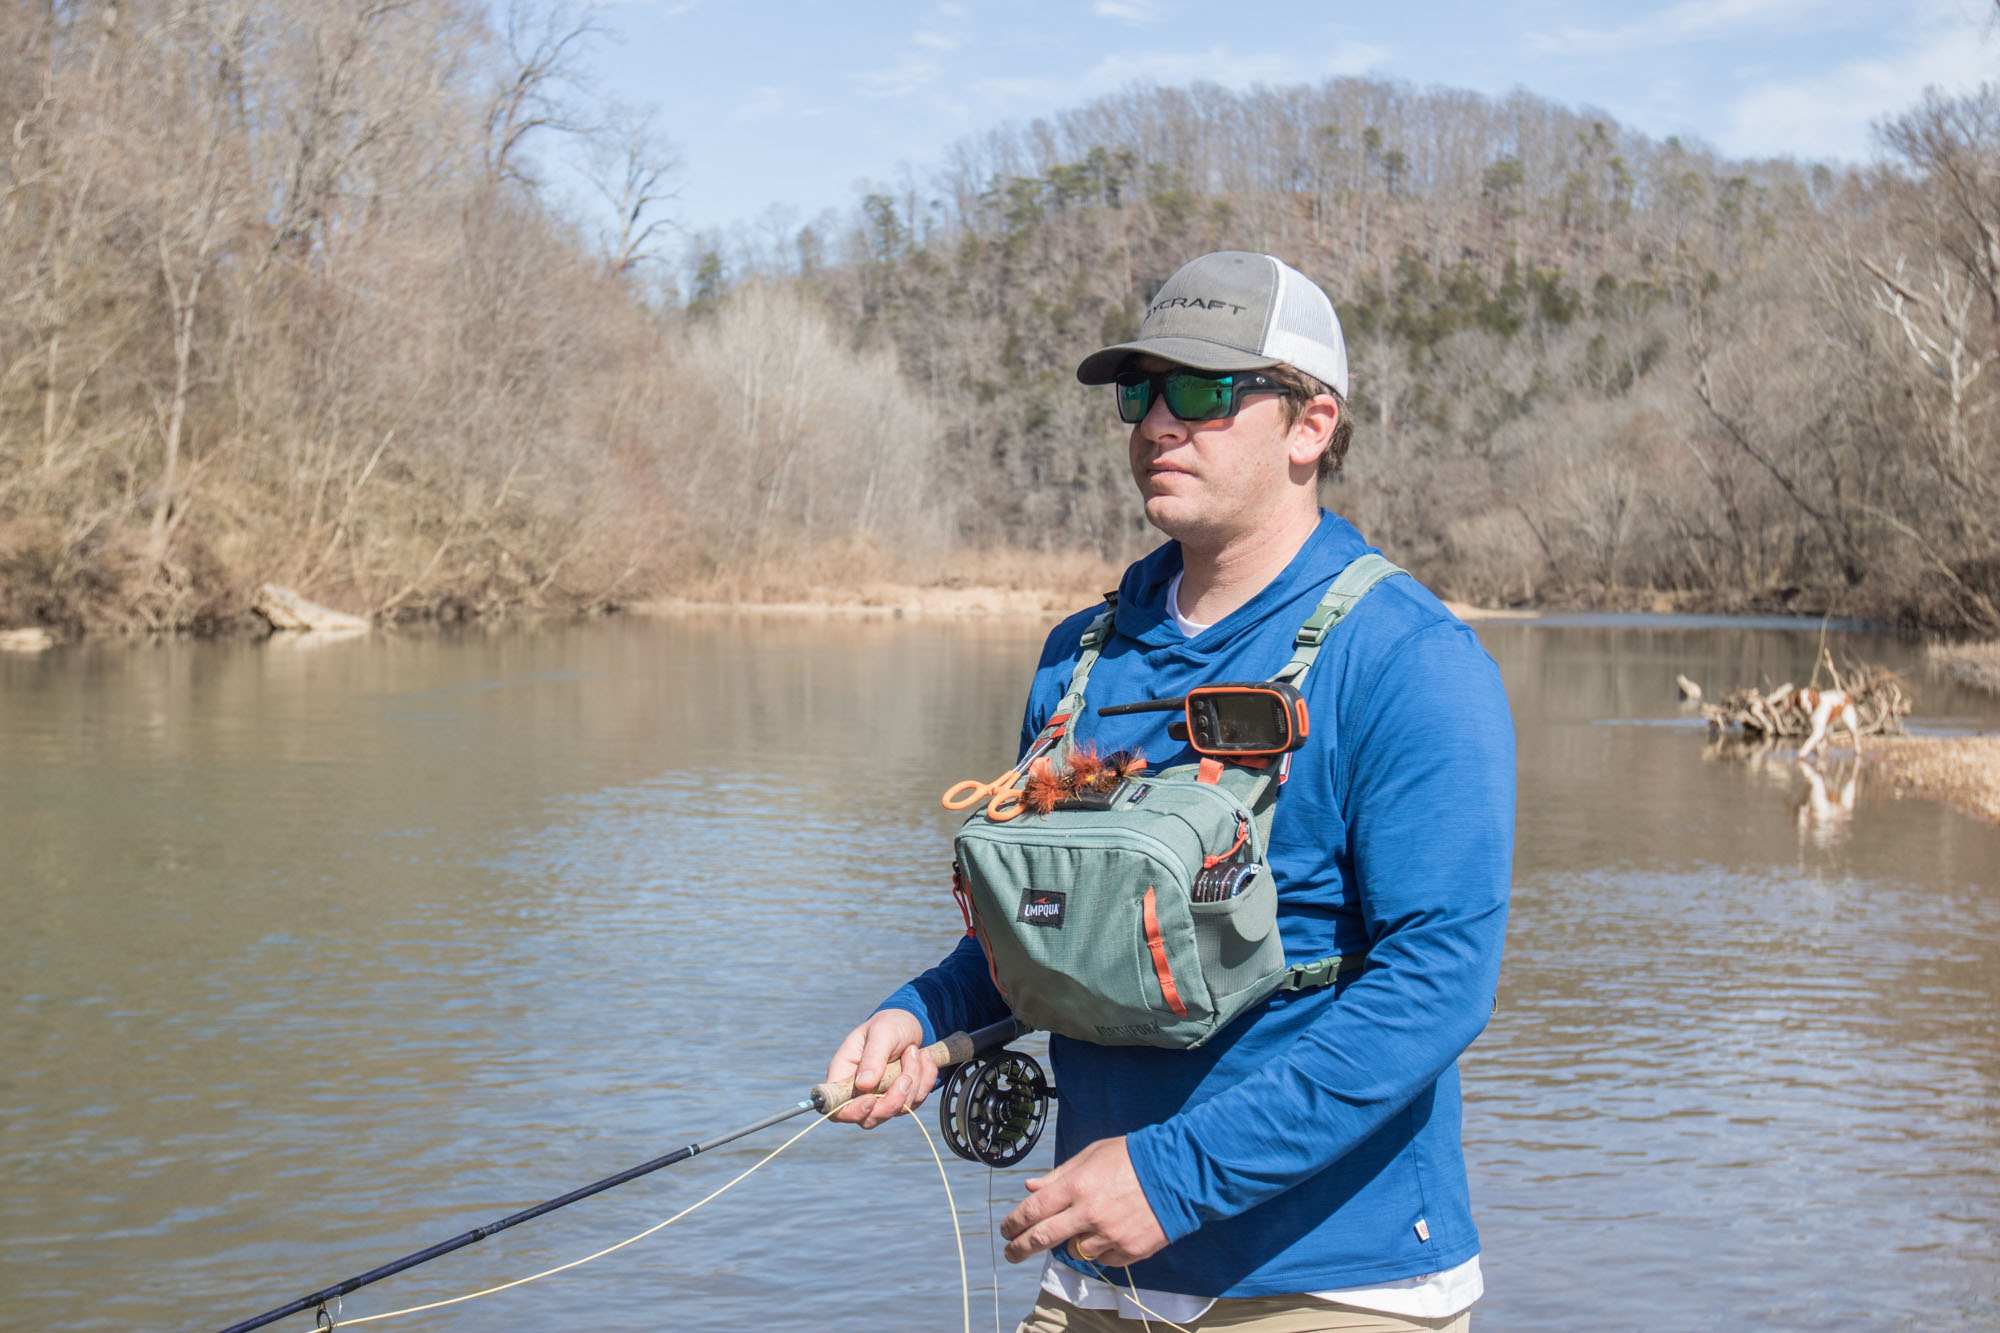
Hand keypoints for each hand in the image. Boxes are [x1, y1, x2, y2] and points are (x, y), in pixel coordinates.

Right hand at [822, 1009, 938, 1129]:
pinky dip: (925, 1080)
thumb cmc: (889, 1023)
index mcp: (844, 1073)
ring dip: (914, 1081)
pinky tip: (924, 1058)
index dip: (851, 1112)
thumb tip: (864, 1084)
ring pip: (897, 1110)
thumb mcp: (881, 1033)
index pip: (837, 1107)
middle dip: (893, 1100)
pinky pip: (916, 1101)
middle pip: (869, 1118)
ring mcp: (881, 1097)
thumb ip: (872, 1057)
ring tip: (914, 1051)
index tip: (870, 1100)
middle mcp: (860, 1090)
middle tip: (906, 1075)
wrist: (910, 1023)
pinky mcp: (902, 1097)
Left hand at [999, 1136, 1167, 1267]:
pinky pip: (1103, 1259)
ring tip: (1085, 1227)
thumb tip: (1030, 1187)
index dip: (1013, 1224)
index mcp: (1077, 1186)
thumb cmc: (1132, 1158)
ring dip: (1072, 1243)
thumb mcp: (1091, 1155)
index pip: (1032, 1211)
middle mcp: (1089, 1214)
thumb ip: (1058, 1175)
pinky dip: (1101, 1249)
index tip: (1006, 1231)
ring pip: (1074, 1252)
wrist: (1178, 1172)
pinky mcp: (1129, 1250)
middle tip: (1011, 1252)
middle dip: (1020, 1248)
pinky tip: (1111, 1232)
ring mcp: (1109, 1235)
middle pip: (1042, 1238)